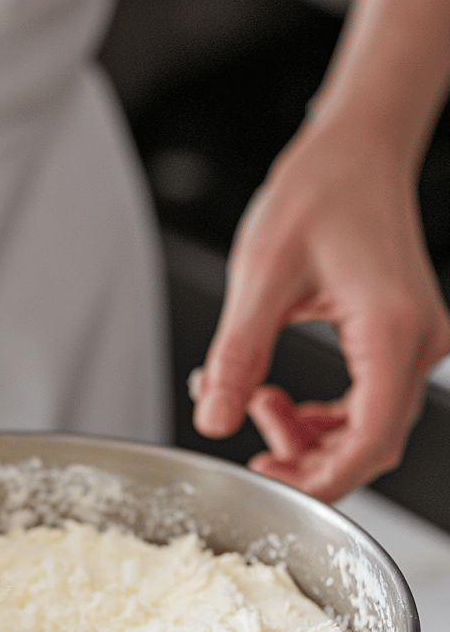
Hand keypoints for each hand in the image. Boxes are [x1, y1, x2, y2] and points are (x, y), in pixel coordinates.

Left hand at [193, 120, 449, 501]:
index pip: (369, 441)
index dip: (318, 478)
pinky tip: (276, 397)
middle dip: (306, 459)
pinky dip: (321, 415)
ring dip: (309, 437)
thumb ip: (237, 356)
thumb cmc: (317, 194)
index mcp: (391, 332)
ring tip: (254, 405)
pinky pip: (367, 401)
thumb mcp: (259, 277)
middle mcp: (416, 343)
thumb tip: (213, 419)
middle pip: (372, 444)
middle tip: (249, 449)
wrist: (354, 150)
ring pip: (368, 428)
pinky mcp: (399, 340)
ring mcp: (414, 343)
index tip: (267, 481)